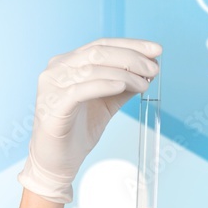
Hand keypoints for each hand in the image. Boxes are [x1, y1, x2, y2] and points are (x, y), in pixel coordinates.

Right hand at [18, 38, 161, 203]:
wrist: (56, 162)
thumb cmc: (77, 132)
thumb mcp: (106, 104)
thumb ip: (123, 85)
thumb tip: (148, 70)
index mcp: (68, 63)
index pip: (102, 45)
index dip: (131, 45)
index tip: (156, 50)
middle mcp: (57, 69)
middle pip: (98, 52)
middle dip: (131, 58)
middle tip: (153, 68)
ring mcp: (52, 86)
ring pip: (92, 69)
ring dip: (124, 74)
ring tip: (144, 83)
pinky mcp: (52, 105)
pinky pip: (80, 90)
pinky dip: (104, 85)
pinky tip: (122, 86)